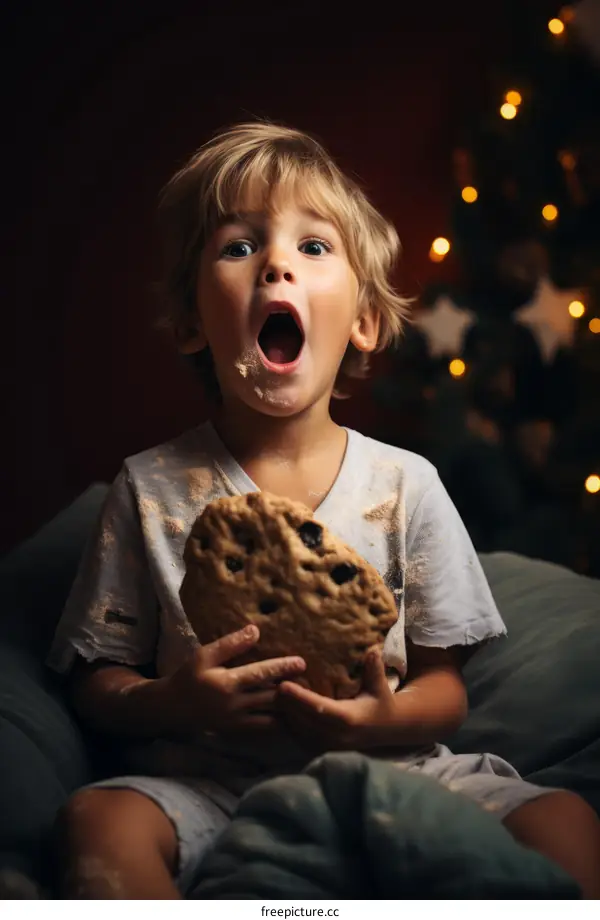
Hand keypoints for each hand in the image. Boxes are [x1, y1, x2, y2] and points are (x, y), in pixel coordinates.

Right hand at [163, 624, 305, 738]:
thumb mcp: (205, 655)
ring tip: (306, 699)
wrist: (172, 708)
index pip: (261, 674)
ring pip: (271, 717)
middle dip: (293, 690)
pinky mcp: (237, 732)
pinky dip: (279, 723)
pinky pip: (263, 729)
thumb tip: (256, 631)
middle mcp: (235, 705)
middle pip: (271, 697)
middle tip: (312, 682)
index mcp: (228, 683)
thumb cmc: (189, 677)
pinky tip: (292, 717)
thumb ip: (231, 644)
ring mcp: (237, 722)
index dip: (282, 668)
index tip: (301, 662)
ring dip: (289, 708)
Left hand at [276, 647, 395, 754]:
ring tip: (263, 694)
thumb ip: (375, 668)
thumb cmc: (379, 703)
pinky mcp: (319, 749)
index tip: (283, 685)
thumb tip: (372, 648)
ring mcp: (326, 745)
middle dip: (283, 703)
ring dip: (280, 713)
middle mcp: (335, 736)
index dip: (299, 698)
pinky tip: (272, 709)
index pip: (319, 709)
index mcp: (348, 719)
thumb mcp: (380, 685)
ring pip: (295, 729)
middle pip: (302, 720)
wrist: (383, 731)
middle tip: (265, 684)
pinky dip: (284, 723)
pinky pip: (296, 736)